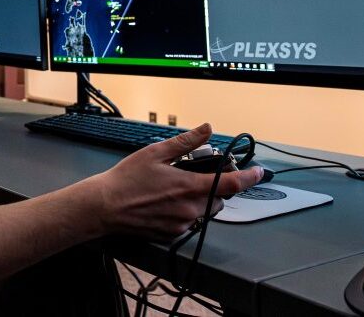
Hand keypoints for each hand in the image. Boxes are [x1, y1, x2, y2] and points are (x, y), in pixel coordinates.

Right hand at [88, 124, 262, 241]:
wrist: (104, 207)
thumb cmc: (126, 180)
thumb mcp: (155, 153)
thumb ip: (186, 142)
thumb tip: (206, 129)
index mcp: (189, 187)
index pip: (231, 184)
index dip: (249, 177)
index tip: (259, 172)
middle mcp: (190, 208)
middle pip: (218, 199)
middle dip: (213, 187)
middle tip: (193, 175)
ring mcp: (182, 224)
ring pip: (204, 211)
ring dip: (200, 199)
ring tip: (175, 188)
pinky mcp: (172, 233)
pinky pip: (189, 221)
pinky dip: (185, 211)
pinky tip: (165, 202)